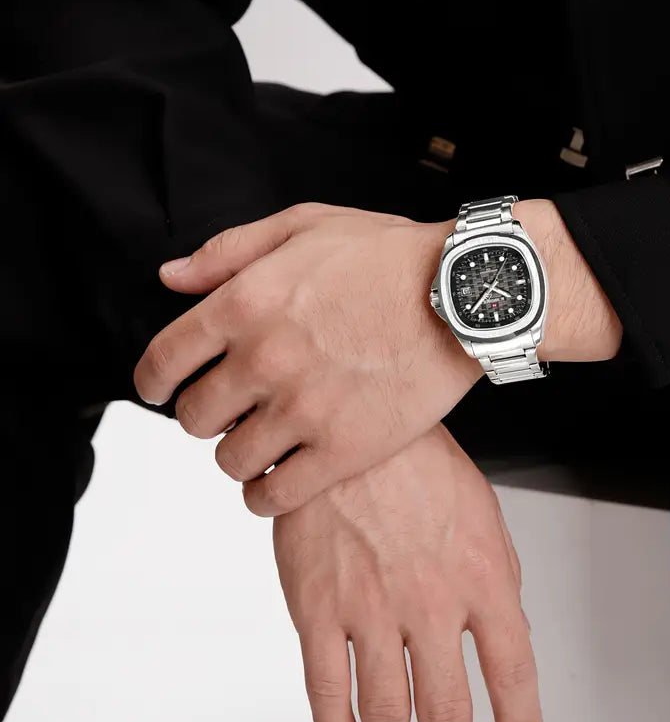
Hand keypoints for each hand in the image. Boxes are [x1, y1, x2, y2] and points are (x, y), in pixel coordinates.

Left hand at [133, 201, 620, 516]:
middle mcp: (265, 360)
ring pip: (231, 462)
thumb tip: (171, 277)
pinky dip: (266, 496)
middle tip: (230, 412)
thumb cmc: (391, 258)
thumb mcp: (305, 225)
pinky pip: (274, 496)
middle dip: (204, 416)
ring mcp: (303, 410)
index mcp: (245, 303)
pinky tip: (279, 480)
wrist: (465, 296)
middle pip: (194, 418)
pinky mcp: (344, 450)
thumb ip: (228, 251)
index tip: (160, 391)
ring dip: (238, 456)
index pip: (163, 361)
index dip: (152, 383)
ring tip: (263, 444)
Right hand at [273, 424, 543, 721]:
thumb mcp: (481, 511)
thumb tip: (502, 625)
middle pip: (447, 711)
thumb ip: (496, 574)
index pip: (512, 671)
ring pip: (385, 711)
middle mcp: (428, 603)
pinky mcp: (316, 606)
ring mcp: (369, 610)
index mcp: (479, 577)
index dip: (521, 721)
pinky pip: (325, 685)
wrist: (352, 427)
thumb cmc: (417, 459)